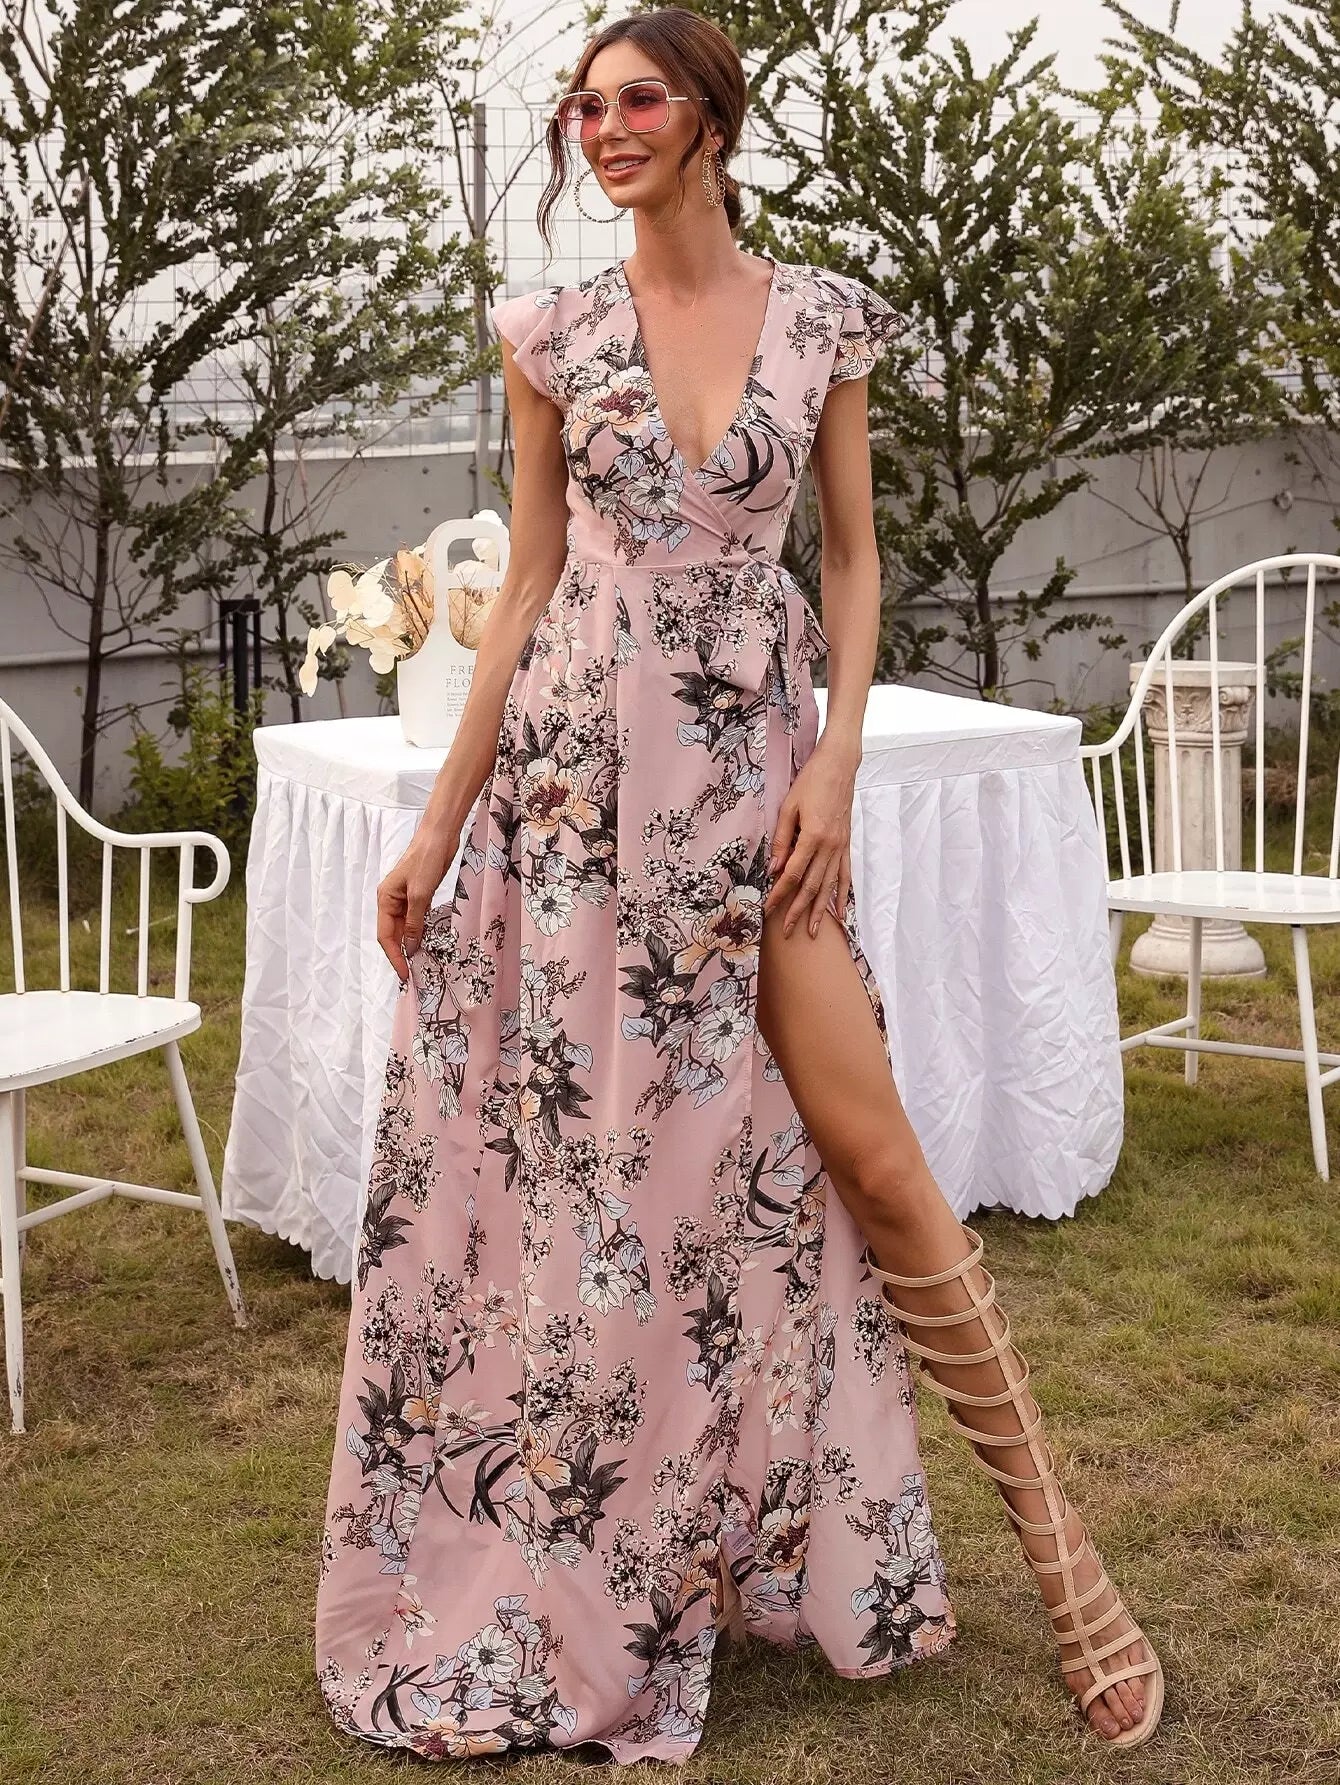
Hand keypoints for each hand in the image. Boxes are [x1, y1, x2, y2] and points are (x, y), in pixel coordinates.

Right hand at [377, 825, 461, 981]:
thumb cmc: (426, 860)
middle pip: (393, 934)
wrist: (439, 837)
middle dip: (401, 954)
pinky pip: (415, 919)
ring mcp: (405, 898)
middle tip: (413, 973)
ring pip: (405, 928)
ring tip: (420, 963)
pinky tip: (426, 943)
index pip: (385, 936)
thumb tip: (410, 947)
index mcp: (385, 899)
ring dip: (410, 944)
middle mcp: (391, 901)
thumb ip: (414, 922)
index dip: (394, 956)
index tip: (404, 974)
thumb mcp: (420, 894)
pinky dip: (419, 932)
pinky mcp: (418, 895)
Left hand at [763, 738, 858, 938]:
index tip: (769, 909)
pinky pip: (845, 875)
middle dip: (798, 910)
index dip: (780, 893)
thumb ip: (781, 838)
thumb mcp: (788, 807)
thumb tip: (774, 867)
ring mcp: (841, 847)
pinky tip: (840, 912)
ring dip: (820, 910)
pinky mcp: (847, 844)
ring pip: (830, 886)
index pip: (793, 874)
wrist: (840, 766)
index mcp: (812, 836)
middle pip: (812, 886)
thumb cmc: (811, 781)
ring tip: (813, 931)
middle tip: (787, 931)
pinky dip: (843, 896)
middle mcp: (830, 846)